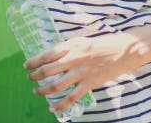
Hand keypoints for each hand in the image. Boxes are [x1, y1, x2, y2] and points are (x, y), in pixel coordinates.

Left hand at [23, 32, 144, 113]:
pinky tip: (52, 108)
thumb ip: (66, 48)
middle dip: (35, 76)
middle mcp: (73, 59)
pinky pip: (72, 97)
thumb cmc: (101, 44)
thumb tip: (51, 56)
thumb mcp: (80, 41)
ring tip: (36, 91)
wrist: (123, 50)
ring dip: (43, 90)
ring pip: (56, 85)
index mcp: (70, 46)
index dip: (33, 61)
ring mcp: (81, 73)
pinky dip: (60, 105)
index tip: (27, 65)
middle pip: (47, 71)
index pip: (46, 55)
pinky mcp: (90, 84)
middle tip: (30, 78)